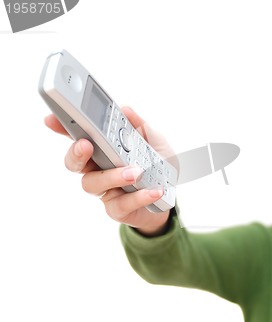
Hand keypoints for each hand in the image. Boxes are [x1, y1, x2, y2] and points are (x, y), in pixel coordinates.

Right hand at [44, 106, 175, 235]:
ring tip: (135, 172)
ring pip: (94, 184)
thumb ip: (141, 126)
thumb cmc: (155, 166)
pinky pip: (121, 204)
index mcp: (103, 150)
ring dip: (113, 176)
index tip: (51, 119)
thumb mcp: (154, 141)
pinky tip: (153, 190)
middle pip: (75, 163)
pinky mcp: (117, 210)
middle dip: (76, 153)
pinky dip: (139, 197)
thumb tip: (126, 110)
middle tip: (86, 145)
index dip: (62, 128)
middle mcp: (98, 169)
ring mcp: (106, 190)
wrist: (169, 195)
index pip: (78, 137)